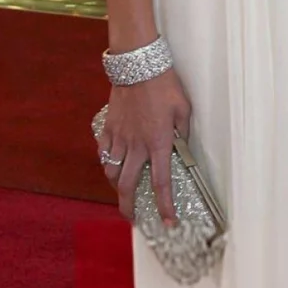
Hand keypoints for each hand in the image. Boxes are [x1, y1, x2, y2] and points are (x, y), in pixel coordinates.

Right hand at [98, 69, 191, 222]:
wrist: (138, 65)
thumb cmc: (165, 86)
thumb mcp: (184, 109)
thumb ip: (183, 132)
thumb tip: (182, 145)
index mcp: (159, 144)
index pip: (161, 183)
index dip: (164, 205)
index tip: (167, 222)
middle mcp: (136, 146)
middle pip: (127, 185)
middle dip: (128, 206)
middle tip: (132, 217)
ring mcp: (119, 137)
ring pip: (111, 171)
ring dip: (116, 185)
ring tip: (121, 191)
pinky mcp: (108, 127)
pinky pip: (103, 151)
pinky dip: (106, 161)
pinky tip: (111, 163)